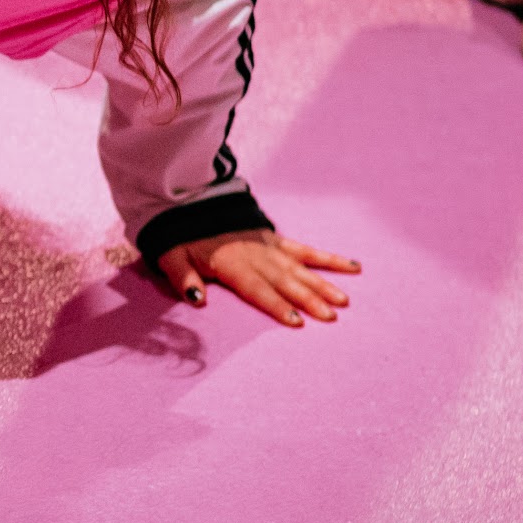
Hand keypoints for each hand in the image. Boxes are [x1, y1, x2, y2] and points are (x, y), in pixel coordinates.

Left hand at [156, 229, 358, 327]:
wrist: (189, 200)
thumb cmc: (180, 236)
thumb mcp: (170, 256)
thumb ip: (182, 277)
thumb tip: (197, 298)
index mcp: (231, 262)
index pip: (257, 288)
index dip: (276, 304)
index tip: (297, 321)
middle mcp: (255, 255)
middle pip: (284, 280)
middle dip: (308, 299)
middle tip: (330, 316)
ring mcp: (269, 246)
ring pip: (300, 267)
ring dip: (322, 283)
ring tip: (343, 300)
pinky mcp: (276, 238)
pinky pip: (305, 249)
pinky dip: (327, 259)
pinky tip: (352, 266)